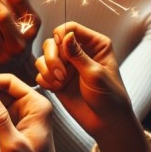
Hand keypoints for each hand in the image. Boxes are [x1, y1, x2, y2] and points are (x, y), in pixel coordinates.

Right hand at [34, 23, 147, 151]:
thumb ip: (78, 54)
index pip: (70, 28)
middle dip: (52, 57)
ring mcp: (66, 66)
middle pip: (52, 42)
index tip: (62, 50)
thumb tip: (65, 36)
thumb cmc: (110, 98)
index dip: (61, 37)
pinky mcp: (56, 80)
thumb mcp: (95, 74)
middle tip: (61, 74)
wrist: (106, 123)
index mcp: (95, 45)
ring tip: (60, 82)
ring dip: (47, 70)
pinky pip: (40, 73)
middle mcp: (78, 52)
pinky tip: (57, 89)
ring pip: (43, 57)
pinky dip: (45, 80)